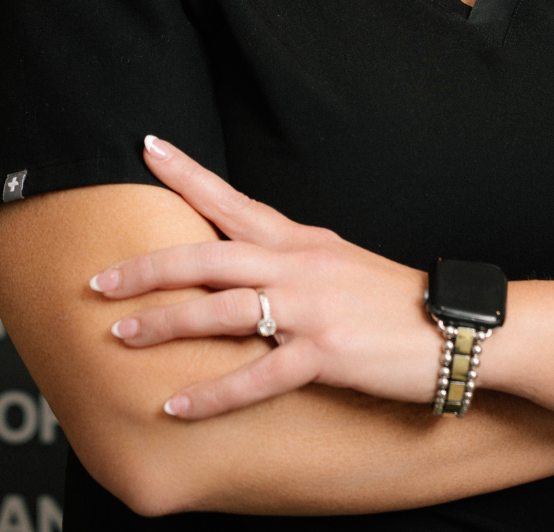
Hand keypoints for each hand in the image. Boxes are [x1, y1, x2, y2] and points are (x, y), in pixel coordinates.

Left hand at [90, 137, 437, 419]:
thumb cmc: (392, 300)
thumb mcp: (336, 263)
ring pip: (221, 310)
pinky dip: (212, 392)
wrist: (454, 327)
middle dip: (148, 267)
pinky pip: (256, 375)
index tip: (147, 147)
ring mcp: (310, 308)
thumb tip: (241, 263)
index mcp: (300, 240)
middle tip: (99, 279)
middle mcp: (298, 265)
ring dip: (164, 323)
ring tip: (120, 334)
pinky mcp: (324, 353)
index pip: (232, 199)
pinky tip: (177, 405)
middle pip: (209, 256)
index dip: (187, 173)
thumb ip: (288, 261)